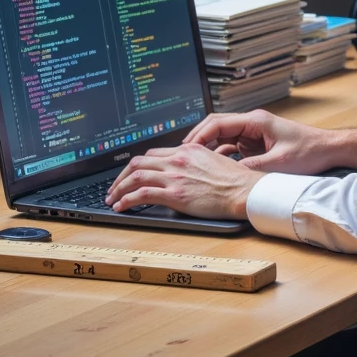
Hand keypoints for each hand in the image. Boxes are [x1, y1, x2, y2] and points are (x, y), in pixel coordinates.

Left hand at [105, 144, 266, 219]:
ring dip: (119, 188)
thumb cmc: (235, 180)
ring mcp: (175, 176)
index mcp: (187, 150)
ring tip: (112, 198)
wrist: (244, 190)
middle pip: (138, 162)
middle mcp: (177, 160)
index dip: (138, 164)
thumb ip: (195, 162)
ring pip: (135, 176)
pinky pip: (142, 194)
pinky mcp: (174, 194)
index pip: (153, 153)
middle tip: (114, 186)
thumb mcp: (213, 160)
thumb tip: (185, 170)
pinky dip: (126, 199)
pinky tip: (121, 206)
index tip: (131, 174)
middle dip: (121, 175)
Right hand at [182, 109, 356, 174]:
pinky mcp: (257, 144)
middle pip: (215, 127)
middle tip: (182, 156)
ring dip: (208, 148)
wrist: (329, 149)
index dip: (199, 136)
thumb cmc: (310, 151)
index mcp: (255, 121)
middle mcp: (252, 124)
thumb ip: (252, 168)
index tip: (186, 149)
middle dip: (198, 140)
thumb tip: (229, 176)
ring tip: (193, 164)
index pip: (217, 123)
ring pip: (222, 137)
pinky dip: (221, 155)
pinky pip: (232, 146)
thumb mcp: (279, 164)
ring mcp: (254, 133)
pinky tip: (214, 168)